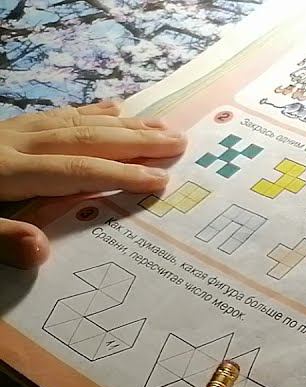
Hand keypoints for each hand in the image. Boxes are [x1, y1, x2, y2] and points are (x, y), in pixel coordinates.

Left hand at [0, 101, 186, 267]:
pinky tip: (115, 109)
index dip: (120, 175)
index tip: (160, 179)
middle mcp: (15, 145)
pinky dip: (89, 111)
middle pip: (85, 139)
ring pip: (76, 123)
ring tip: (160, 126)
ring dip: (122, 125)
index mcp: (6, 171)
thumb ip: (1, 239)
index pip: (76, 172)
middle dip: (136, 142)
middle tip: (179, 142)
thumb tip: (40, 249)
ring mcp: (13, 132)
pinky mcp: (9, 128)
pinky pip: (56, 114)